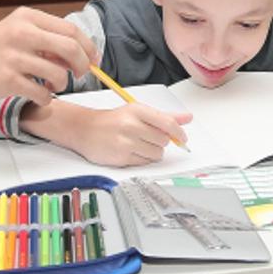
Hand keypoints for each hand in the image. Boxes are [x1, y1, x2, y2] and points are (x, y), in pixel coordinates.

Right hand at [0, 7, 97, 103]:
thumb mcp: (18, 32)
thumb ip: (47, 38)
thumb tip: (81, 53)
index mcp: (27, 17)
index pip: (71, 30)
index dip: (88, 47)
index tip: (93, 60)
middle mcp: (22, 33)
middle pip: (70, 49)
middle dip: (83, 66)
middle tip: (81, 75)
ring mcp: (14, 56)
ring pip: (59, 74)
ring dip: (60, 84)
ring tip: (50, 85)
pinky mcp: (7, 79)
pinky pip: (43, 93)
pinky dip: (46, 98)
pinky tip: (38, 95)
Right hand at [69, 104, 192, 166]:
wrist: (84, 129)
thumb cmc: (113, 120)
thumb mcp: (138, 112)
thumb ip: (164, 117)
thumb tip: (187, 118)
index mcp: (137, 110)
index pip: (167, 123)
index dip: (179, 133)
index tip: (183, 138)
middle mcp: (131, 125)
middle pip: (164, 140)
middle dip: (160, 141)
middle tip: (148, 138)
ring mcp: (126, 142)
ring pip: (157, 154)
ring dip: (152, 152)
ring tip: (139, 145)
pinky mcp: (121, 157)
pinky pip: (145, 163)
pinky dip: (142, 159)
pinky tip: (131, 151)